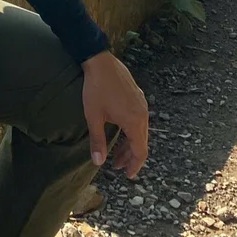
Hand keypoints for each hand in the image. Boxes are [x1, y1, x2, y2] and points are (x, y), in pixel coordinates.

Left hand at [81, 51, 148, 177]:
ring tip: (117, 152)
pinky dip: (131, 130)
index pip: (140, 151)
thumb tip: (98, 162)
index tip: (127, 175)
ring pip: (140, 130)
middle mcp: (143, 114)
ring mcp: (142, 104)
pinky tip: (120, 131)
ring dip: (130, 143)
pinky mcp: (138, 96)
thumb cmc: (96, 89)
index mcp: (134, 121)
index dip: (134, 165)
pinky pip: (139, 119)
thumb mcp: (94, 116)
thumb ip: (98, 140)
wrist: (100, 61)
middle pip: (141, 142)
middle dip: (130, 156)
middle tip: (117, 165)